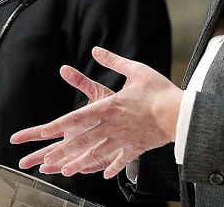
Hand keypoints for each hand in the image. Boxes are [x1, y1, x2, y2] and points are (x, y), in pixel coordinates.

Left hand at [10, 46, 181, 178]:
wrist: (181, 114)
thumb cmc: (159, 90)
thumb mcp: (135, 70)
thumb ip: (113, 61)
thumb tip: (96, 50)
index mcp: (109, 106)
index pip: (77, 117)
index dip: (58, 125)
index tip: (42, 131)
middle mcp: (112, 126)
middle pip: (82, 141)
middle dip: (62, 151)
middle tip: (44, 160)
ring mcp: (123, 139)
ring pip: (96, 154)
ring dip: (79, 163)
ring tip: (65, 171)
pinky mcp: (135, 148)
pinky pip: (120, 160)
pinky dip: (111, 167)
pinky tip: (102, 174)